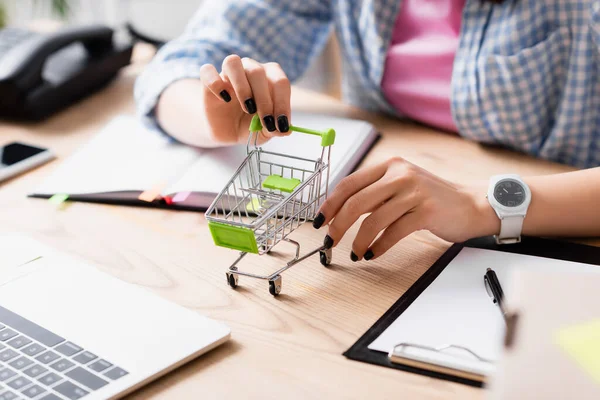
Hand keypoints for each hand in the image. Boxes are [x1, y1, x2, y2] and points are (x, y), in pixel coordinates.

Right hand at [199, 55, 291, 143]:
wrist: (227, 131)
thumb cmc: (251, 126)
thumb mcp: (265, 132)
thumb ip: (275, 128)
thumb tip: (286, 130)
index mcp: (269, 77)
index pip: (279, 81)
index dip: (283, 102)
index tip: (281, 124)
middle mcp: (250, 69)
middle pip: (257, 71)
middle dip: (264, 99)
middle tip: (266, 121)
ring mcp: (228, 73)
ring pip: (233, 62)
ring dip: (242, 86)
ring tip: (248, 107)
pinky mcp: (208, 81)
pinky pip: (207, 70)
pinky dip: (215, 83)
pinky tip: (224, 99)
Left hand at [312, 158, 497, 260]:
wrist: (471, 204)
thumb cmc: (430, 199)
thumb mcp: (400, 186)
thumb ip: (375, 193)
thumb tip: (339, 212)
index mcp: (389, 166)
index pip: (349, 184)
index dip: (330, 204)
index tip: (319, 221)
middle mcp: (400, 174)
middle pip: (356, 202)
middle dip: (338, 225)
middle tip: (330, 242)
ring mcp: (414, 192)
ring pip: (373, 220)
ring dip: (358, 240)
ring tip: (355, 253)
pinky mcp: (426, 212)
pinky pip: (393, 232)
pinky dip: (379, 247)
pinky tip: (373, 254)